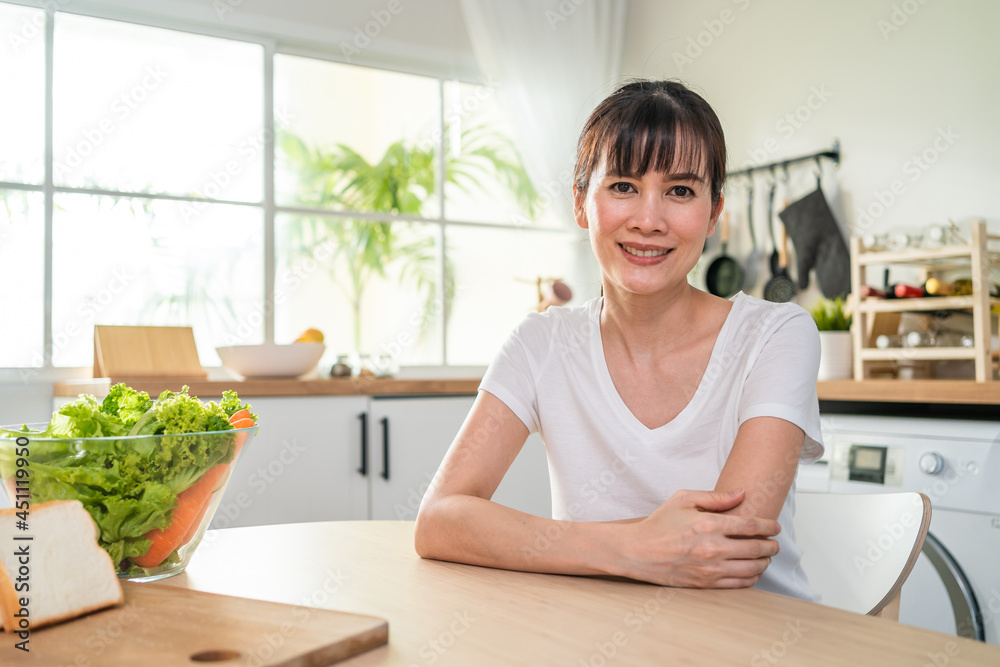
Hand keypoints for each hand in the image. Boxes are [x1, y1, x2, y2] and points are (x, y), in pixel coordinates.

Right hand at [616, 488, 779, 587]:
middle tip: (774, 544)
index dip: (769, 526)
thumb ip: (715, 497)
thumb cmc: (659, 523)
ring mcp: (710, 568)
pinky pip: (738, 584)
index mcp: (709, 524)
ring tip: (765, 558)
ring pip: (751, 569)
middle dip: (771, 546)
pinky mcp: (706, 583)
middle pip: (757, 548)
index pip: (751, 525)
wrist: (637, 552)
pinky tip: (751, 571)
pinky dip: (751, 578)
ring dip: (764, 563)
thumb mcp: (683, 499)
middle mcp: (713, 548)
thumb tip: (741, 494)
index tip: (775, 527)